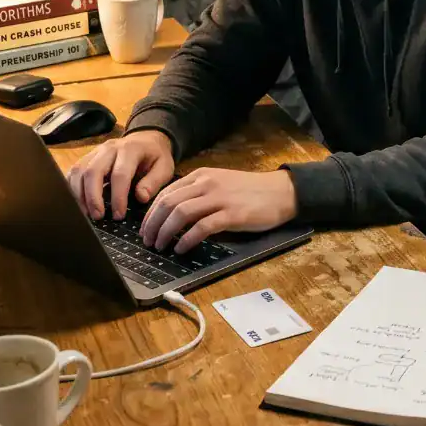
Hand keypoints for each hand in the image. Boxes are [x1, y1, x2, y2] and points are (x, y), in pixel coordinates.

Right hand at [66, 130, 174, 220]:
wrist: (146, 139)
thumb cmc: (154, 156)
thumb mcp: (164, 167)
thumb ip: (154, 182)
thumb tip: (140, 197)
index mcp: (130, 149)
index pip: (119, 174)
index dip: (117, 197)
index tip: (118, 216)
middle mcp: (109, 148)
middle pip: (93, 171)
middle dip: (92, 197)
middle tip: (98, 217)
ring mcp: (95, 152)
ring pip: (79, 171)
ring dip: (79, 194)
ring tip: (87, 214)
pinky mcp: (87, 157)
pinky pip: (73, 171)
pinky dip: (72, 188)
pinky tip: (78, 203)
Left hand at [140, 168, 297, 253]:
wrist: (281, 192)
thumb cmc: (251, 191)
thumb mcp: (220, 184)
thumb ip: (198, 194)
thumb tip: (173, 215)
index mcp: (201, 176)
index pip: (165, 193)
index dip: (150, 214)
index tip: (145, 229)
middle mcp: (207, 184)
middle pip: (168, 203)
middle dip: (152, 224)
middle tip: (148, 241)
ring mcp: (220, 198)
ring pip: (180, 214)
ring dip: (165, 232)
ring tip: (161, 246)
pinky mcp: (232, 215)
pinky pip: (202, 227)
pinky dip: (187, 239)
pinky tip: (181, 249)